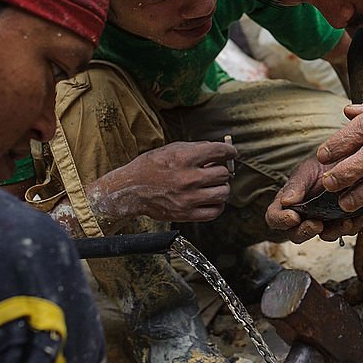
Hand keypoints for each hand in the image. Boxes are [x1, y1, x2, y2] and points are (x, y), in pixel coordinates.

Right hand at [95, 141, 236, 222]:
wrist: (131, 190)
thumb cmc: (150, 167)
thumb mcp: (172, 149)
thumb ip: (196, 148)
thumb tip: (218, 149)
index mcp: (184, 158)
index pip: (219, 152)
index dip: (230, 151)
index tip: (231, 153)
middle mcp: (188, 178)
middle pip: (223, 174)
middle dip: (222, 170)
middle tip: (215, 170)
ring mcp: (188, 198)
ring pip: (223, 193)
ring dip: (221, 188)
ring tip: (213, 185)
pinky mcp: (186, 214)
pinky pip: (214, 212)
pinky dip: (217, 205)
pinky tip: (211, 199)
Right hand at [266, 157, 362, 243]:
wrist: (344, 158)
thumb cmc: (320, 163)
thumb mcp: (306, 170)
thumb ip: (296, 185)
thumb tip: (286, 201)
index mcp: (288, 204)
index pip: (274, 218)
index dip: (281, 221)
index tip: (293, 217)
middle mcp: (304, 216)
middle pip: (297, 234)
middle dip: (306, 232)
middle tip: (316, 224)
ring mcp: (325, 220)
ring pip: (326, 235)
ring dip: (333, 231)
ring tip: (343, 222)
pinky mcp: (344, 220)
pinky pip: (348, 229)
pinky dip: (354, 224)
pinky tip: (359, 215)